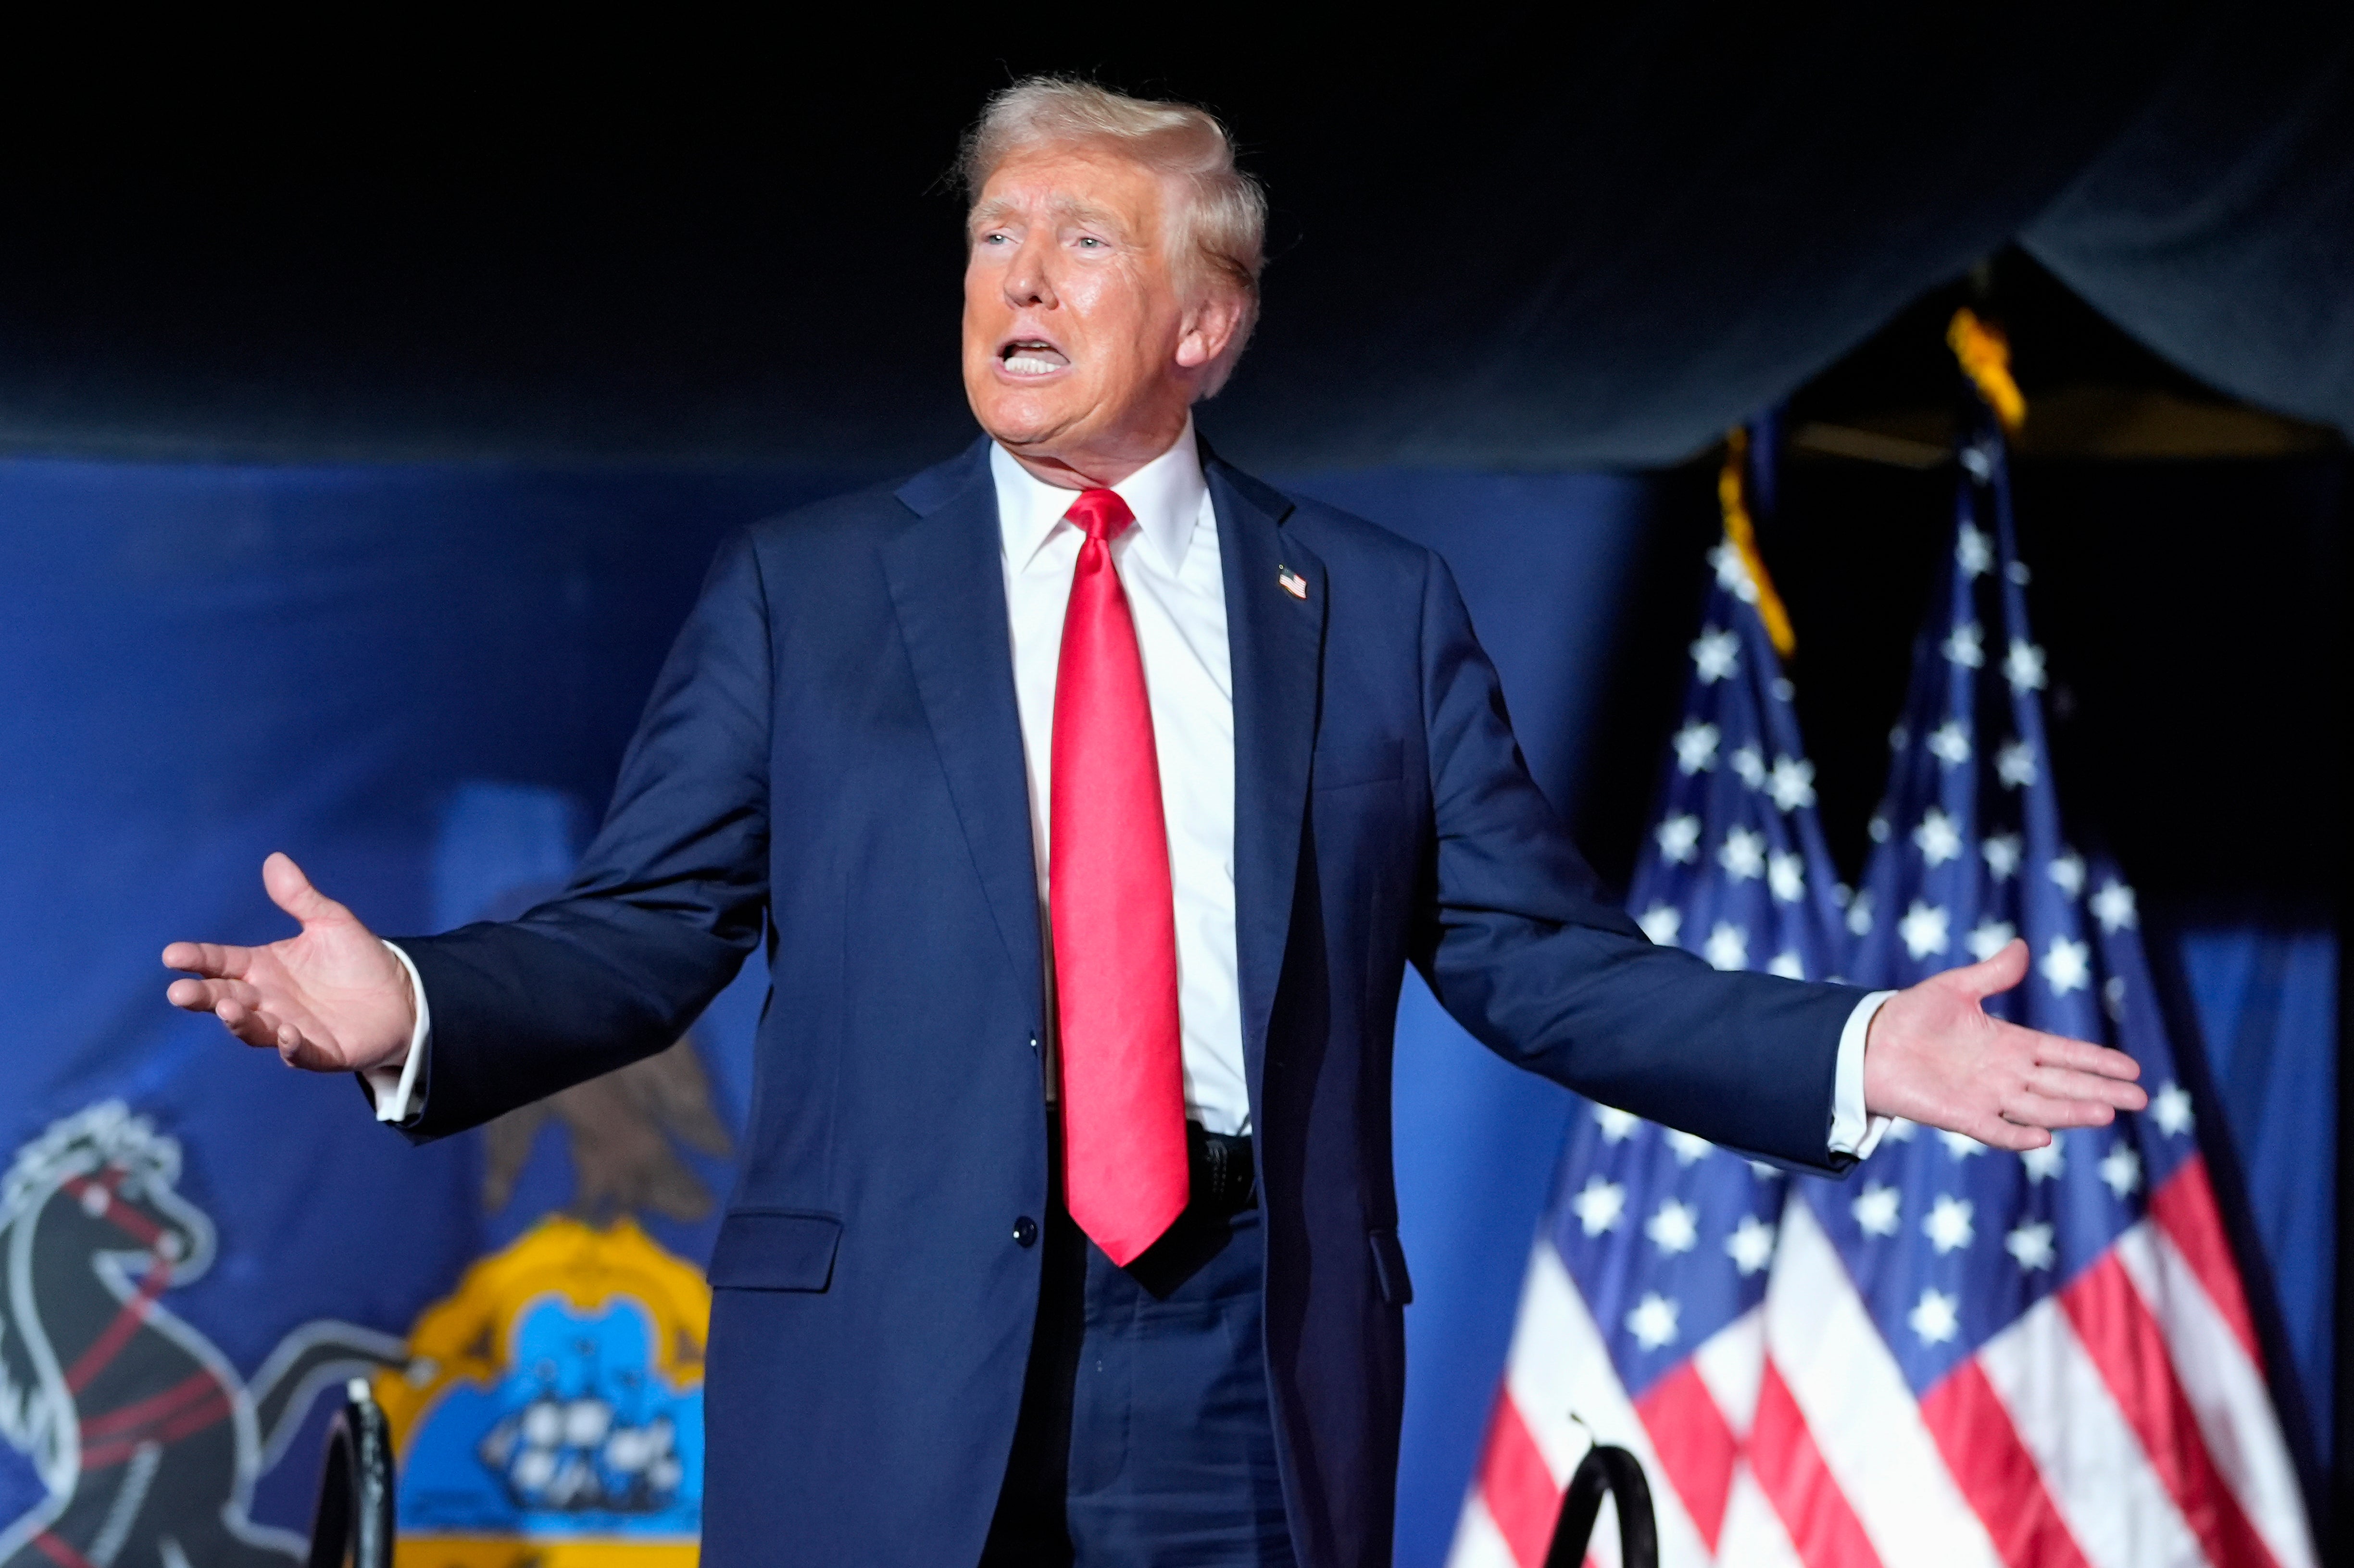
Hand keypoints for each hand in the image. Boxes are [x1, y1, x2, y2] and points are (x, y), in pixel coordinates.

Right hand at [163, 852, 415, 1072]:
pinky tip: (286, 1034)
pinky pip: (299, 1053)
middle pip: (226, 998)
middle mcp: (269, 1000)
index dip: (198, 958)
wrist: (402, 995)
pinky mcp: (320, 1051)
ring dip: (238, 1021)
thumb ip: (300, 897)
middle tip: (179, 993)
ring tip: (227, 1008)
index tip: (172, 954)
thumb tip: (275, 859)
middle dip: (202, 996)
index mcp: (264, 967)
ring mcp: (290, 1028)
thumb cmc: (358, 960)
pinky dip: (290, 1047)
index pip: (223, 962)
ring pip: (254, 1029)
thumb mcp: (330, 922)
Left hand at [1862, 938, 2146, 1150]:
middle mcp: (2005, 1073)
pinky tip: (2043, 1138)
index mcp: (2009, 1043)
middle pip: (2061, 1083)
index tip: (2132, 1069)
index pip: (2063, 1053)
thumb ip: (1992, 974)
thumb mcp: (1955, 988)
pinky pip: (1993, 1129)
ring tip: (2105, 1114)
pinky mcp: (1959, 1114)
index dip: (2096, 1060)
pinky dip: (2015, 1135)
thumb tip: (2023, 946)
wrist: (1867, 1042)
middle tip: (2139, 1100)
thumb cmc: (1911, 1015)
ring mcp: (1985, 1096)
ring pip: (2037, 1107)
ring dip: (2069, 1111)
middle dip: (2099, 1091)